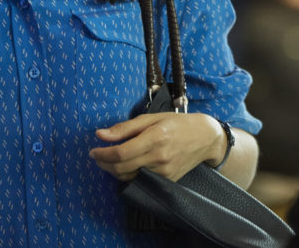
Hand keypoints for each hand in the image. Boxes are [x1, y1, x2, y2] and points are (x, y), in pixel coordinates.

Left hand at [88, 112, 224, 181]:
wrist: (205, 137)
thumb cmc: (177, 123)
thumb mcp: (152, 118)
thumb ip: (125, 127)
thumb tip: (100, 134)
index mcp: (156, 137)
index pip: (121, 153)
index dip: (103, 154)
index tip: (93, 150)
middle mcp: (159, 157)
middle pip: (122, 168)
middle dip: (104, 164)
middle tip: (97, 156)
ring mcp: (164, 171)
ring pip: (129, 177)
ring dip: (113, 170)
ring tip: (109, 160)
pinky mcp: (167, 180)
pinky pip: (140, 180)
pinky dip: (128, 174)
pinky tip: (125, 166)